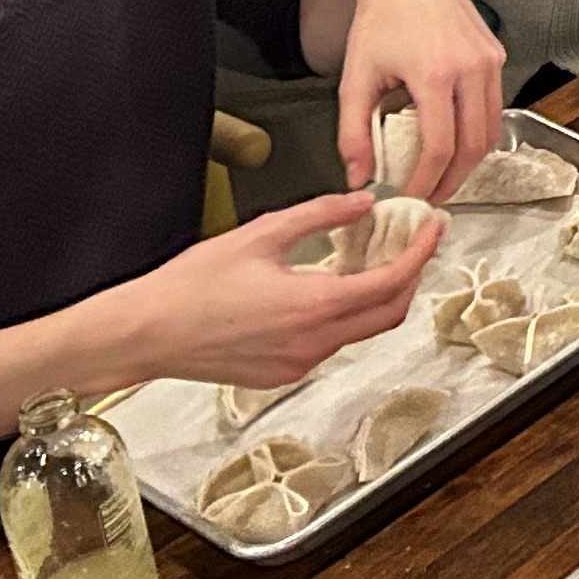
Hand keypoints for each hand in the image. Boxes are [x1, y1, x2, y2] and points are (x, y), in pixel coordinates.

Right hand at [98, 192, 436, 388]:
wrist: (145, 334)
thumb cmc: (190, 286)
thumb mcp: (261, 234)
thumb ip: (321, 214)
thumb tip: (363, 202)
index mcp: (312, 307)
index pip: (391, 283)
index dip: (420, 253)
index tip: (433, 228)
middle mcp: (312, 344)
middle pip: (388, 314)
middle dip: (409, 277)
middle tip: (412, 242)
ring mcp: (297, 365)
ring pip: (360, 332)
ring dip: (376, 297)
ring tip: (371, 258)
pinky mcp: (280, 375)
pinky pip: (330, 345)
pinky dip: (344, 316)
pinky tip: (331, 288)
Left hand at [328, 0, 502, 205]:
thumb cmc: (379, 24)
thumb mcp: (355, 79)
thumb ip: (353, 134)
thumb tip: (360, 179)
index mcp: (434, 73)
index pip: (440, 147)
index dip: (427, 182)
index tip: (411, 198)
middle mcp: (470, 67)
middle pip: (472, 145)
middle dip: (452, 180)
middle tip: (430, 198)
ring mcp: (489, 60)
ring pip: (491, 130)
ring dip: (470, 161)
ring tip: (443, 177)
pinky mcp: (496, 55)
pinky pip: (495, 108)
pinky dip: (478, 134)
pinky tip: (455, 142)